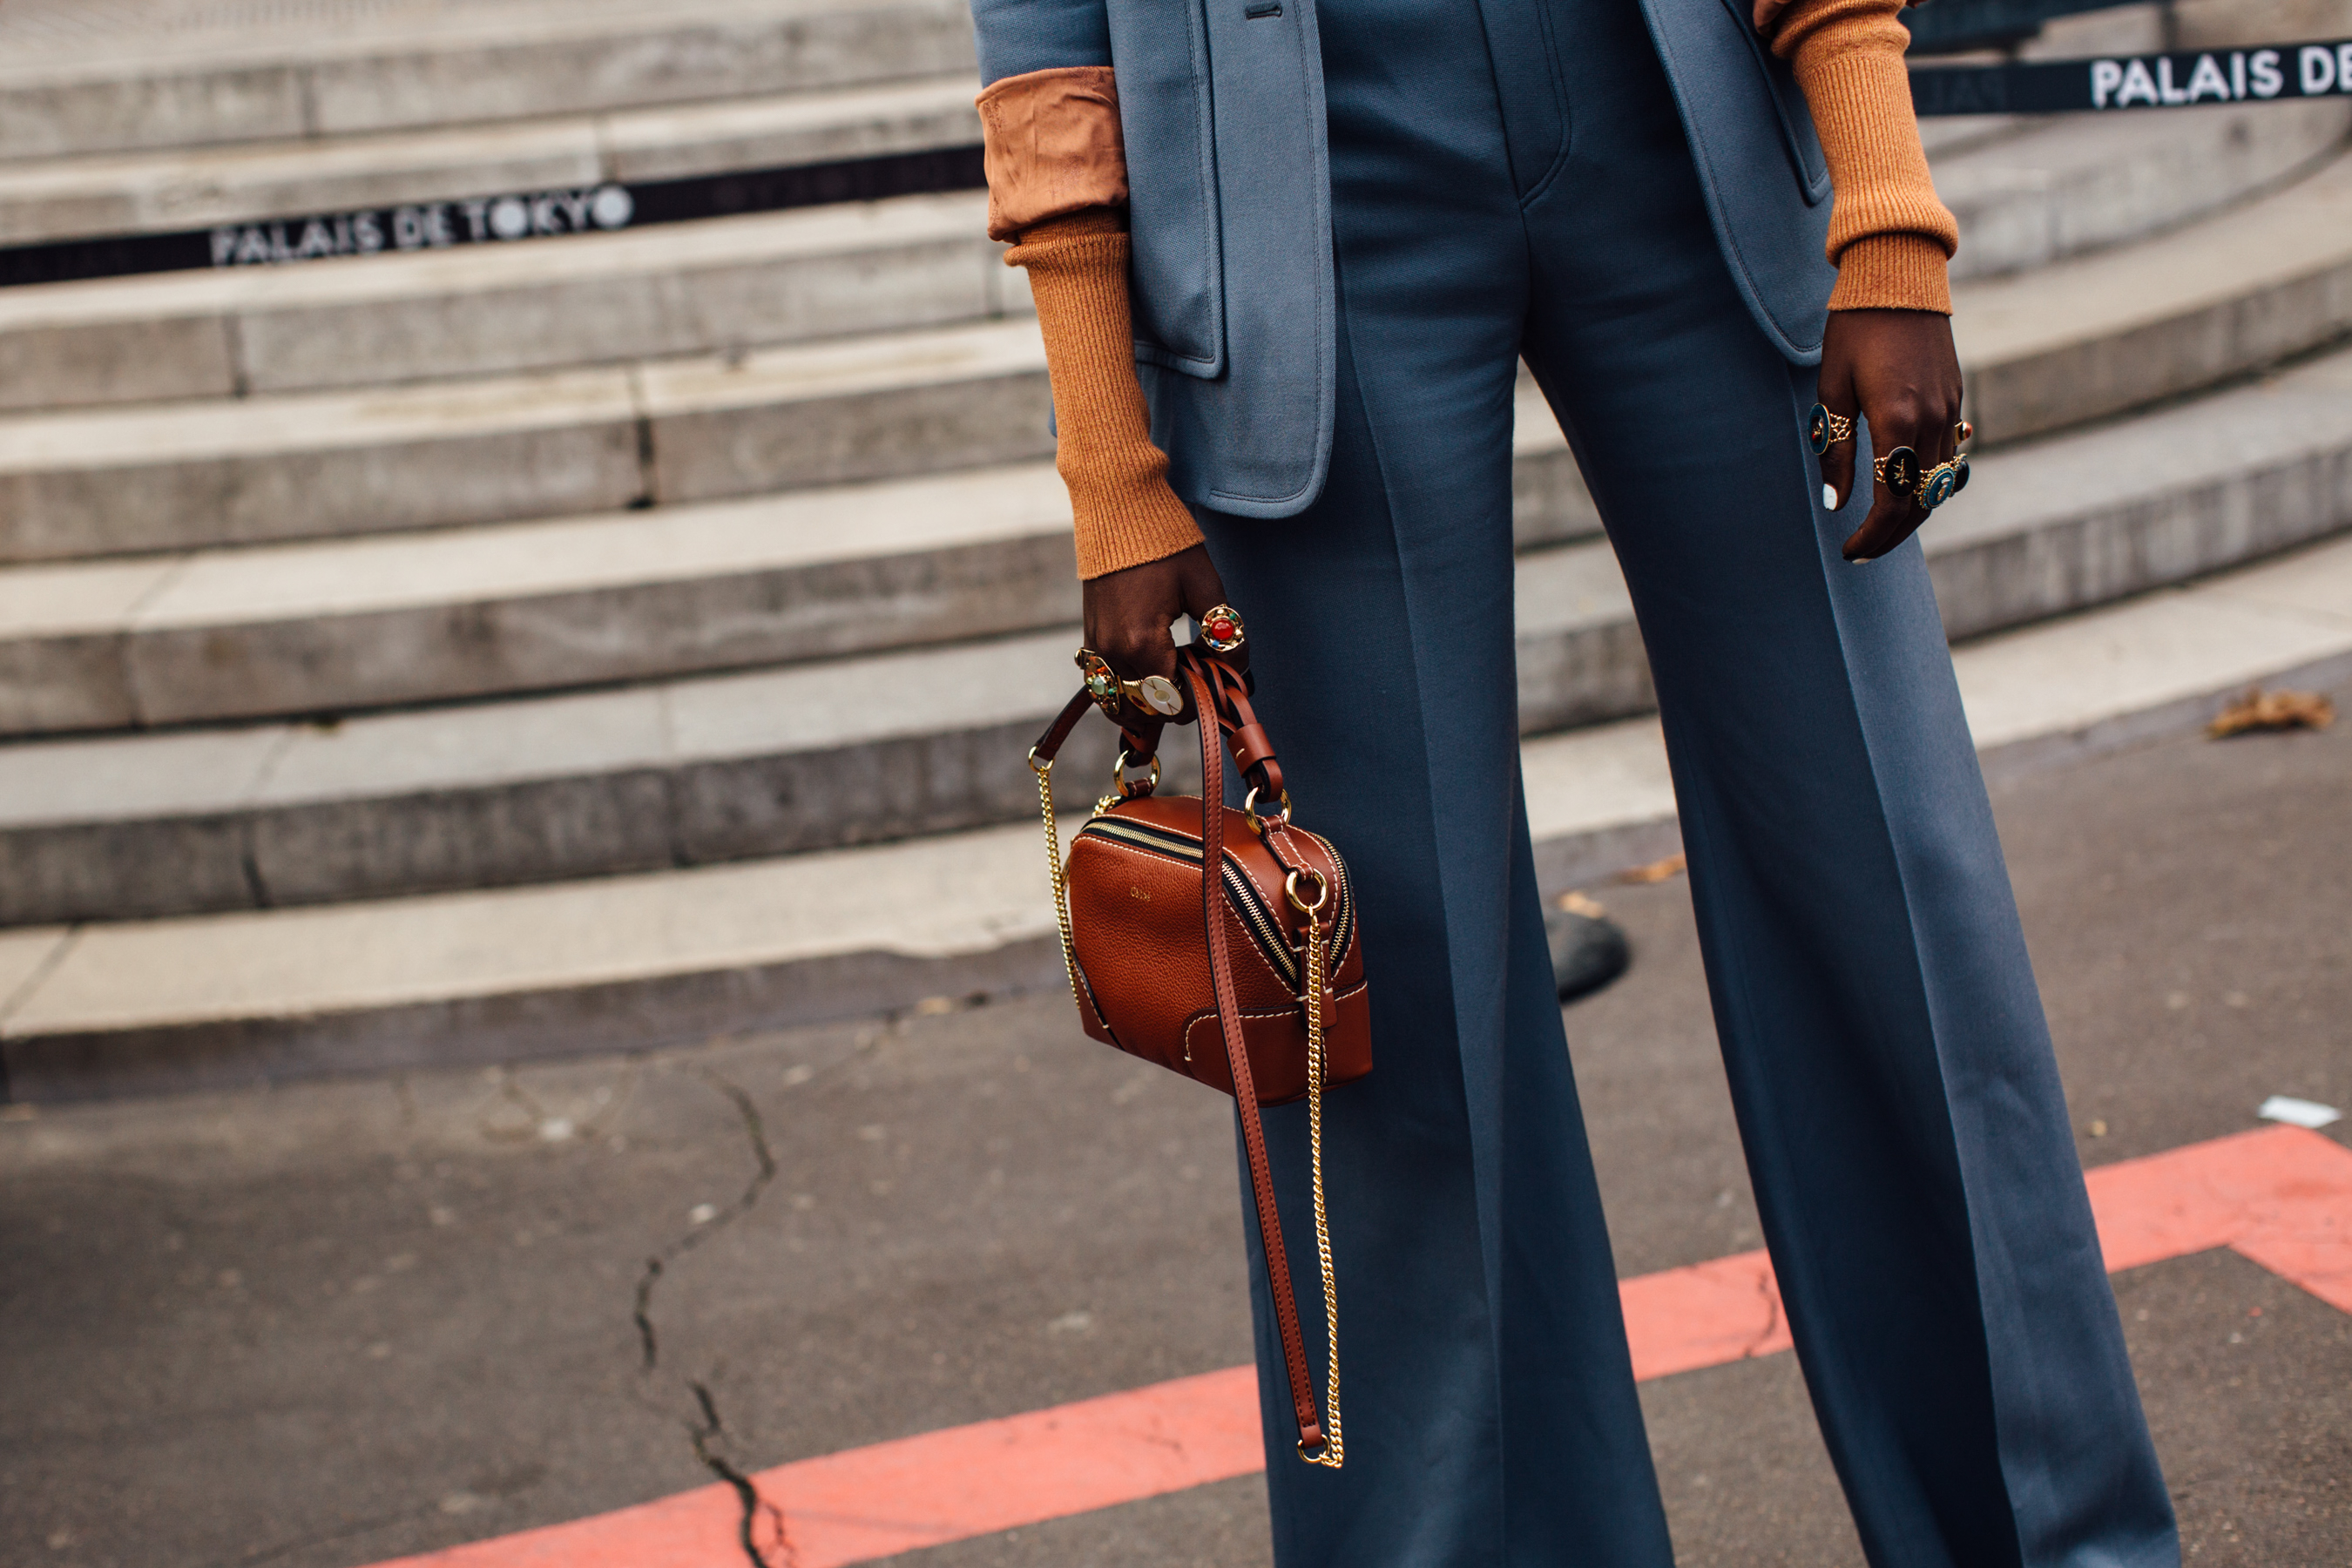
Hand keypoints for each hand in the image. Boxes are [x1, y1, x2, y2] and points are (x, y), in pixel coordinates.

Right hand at [1082, 542, 1229, 726]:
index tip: (1215, 679)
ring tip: (1173, 679)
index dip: (1200, 700)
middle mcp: (1113, 652)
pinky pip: (1102, 686)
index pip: (1173, 703)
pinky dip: (1125, 693)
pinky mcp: (1090, 638)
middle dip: (1178, 702)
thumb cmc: (1165, 545)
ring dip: (1148, 705)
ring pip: (1120, 706)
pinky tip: (1149, 678)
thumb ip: (1224, 634)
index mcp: (1142, 643)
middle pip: (1148, 709)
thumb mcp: (1205, 587)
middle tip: (1198, 673)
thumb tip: (1236, 666)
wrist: (1119, 510)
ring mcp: (1097, 648)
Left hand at [1817, 308, 1964, 562]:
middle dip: (1892, 535)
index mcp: (1897, 420)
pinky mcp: (1956, 399)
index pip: (1892, 502)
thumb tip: (1836, 502)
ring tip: (1880, 528)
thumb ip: (1837, 448)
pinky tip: (1904, 490)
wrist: (1900, 275)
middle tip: (1861, 551)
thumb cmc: (1855, 327)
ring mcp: (1950, 410)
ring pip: (1940, 484)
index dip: (1872, 535)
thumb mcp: (1832, 388)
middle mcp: (1932, 420)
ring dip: (1913, 514)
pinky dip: (1929, 484)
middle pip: (1921, 502)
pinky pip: (1949, 457)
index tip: (1849, 550)